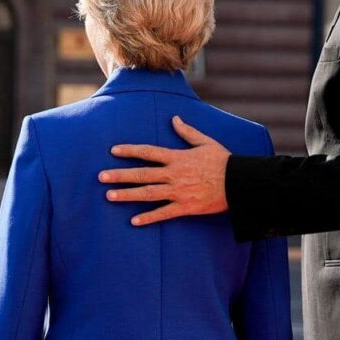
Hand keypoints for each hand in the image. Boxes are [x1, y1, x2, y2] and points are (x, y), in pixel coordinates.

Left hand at [99, 116, 229, 224]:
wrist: (238, 182)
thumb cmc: (223, 161)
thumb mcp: (206, 142)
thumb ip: (187, 132)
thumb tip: (174, 119)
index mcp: (177, 157)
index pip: (148, 152)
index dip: (130, 151)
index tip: (113, 151)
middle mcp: (174, 174)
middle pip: (142, 174)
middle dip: (120, 175)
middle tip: (101, 176)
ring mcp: (178, 192)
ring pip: (148, 194)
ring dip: (127, 195)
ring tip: (109, 196)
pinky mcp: (185, 207)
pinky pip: (163, 213)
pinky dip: (148, 218)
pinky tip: (133, 221)